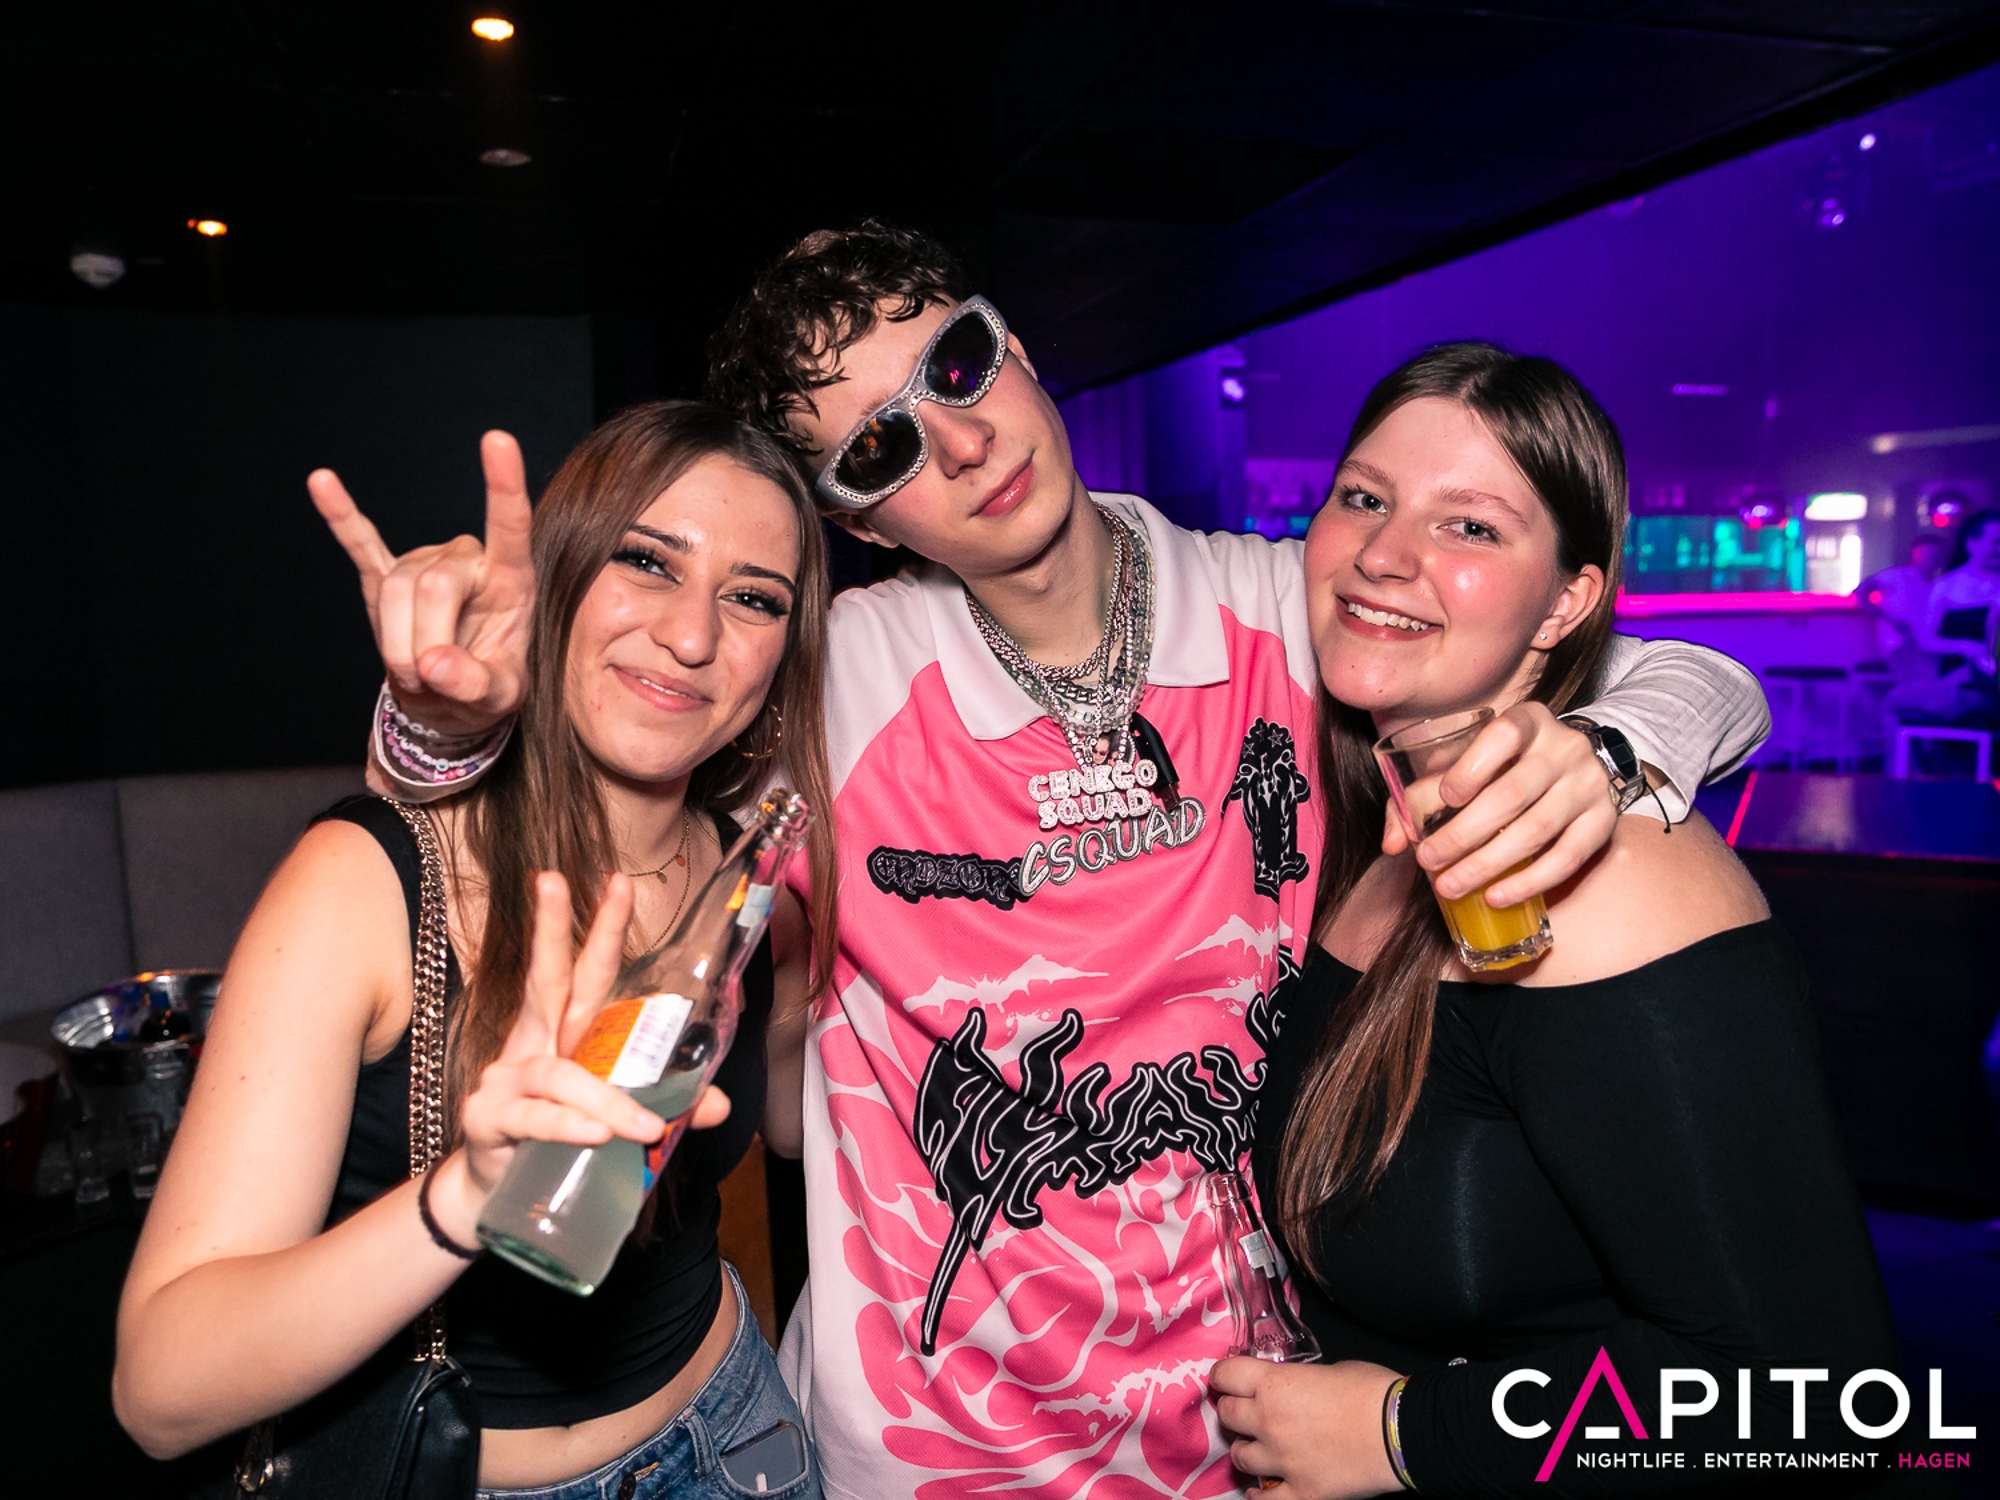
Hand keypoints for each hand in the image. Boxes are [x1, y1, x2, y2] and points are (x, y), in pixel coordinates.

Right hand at [309, 430, 534, 737]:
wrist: (450, 702)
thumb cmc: (487, 691)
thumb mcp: (499, 700)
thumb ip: (475, 684)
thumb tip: (434, 664)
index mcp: (511, 580)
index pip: (510, 526)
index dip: (503, 486)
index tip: (498, 440)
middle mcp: (468, 559)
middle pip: (433, 586)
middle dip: (422, 643)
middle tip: (427, 680)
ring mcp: (425, 562)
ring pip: (395, 591)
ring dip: (394, 641)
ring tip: (412, 670)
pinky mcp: (386, 574)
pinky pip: (361, 544)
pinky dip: (341, 517)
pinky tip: (321, 482)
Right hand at [453, 873, 729, 1208]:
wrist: (497, 1197)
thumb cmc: (560, 1144)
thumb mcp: (616, 1118)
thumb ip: (664, 1105)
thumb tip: (718, 1105)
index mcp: (564, 1033)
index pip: (584, 973)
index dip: (598, 929)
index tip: (617, 881)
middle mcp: (532, 1044)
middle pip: (546, 979)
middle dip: (554, 929)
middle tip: (560, 882)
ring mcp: (505, 1079)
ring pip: (558, 1074)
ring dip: (604, 1098)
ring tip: (641, 1126)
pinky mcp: (490, 1119)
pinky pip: (535, 1119)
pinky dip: (568, 1125)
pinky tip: (595, 1133)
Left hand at [1211, 1357, 1402, 1497]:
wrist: (1401, 1431)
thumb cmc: (1372, 1392)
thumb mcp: (1329, 1369)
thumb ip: (1301, 1380)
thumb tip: (1296, 1387)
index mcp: (1275, 1385)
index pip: (1226, 1376)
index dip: (1224, 1376)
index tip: (1228, 1379)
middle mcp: (1269, 1422)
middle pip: (1228, 1416)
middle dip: (1234, 1411)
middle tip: (1244, 1411)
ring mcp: (1282, 1460)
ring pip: (1240, 1457)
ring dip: (1245, 1449)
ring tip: (1256, 1447)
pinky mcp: (1301, 1492)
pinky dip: (1258, 1496)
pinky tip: (1258, 1492)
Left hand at [1383, 703, 1615, 907]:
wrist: (1577, 767)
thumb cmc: (1507, 767)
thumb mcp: (1471, 762)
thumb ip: (1422, 794)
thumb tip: (1394, 842)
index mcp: (1529, 721)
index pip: (1504, 734)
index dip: (1472, 767)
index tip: (1444, 798)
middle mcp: (1565, 748)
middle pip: (1513, 793)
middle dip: (1464, 833)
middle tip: (1430, 861)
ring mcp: (1589, 785)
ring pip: (1537, 828)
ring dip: (1488, 864)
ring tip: (1451, 885)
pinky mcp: (1603, 822)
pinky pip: (1567, 858)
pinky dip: (1528, 882)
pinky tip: (1496, 897)